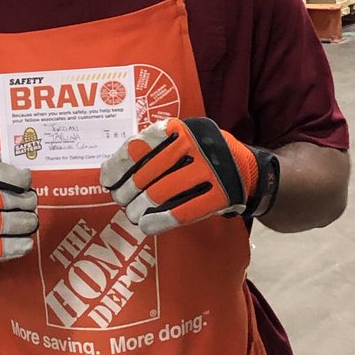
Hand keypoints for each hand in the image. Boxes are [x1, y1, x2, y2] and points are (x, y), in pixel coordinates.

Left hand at [100, 118, 278, 235]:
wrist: (248, 171)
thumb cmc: (200, 158)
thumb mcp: (179, 142)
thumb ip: (151, 151)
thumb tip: (109, 172)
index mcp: (180, 127)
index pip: (140, 145)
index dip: (119, 165)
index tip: (106, 180)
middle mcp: (196, 143)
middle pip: (149, 172)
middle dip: (128, 191)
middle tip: (121, 202)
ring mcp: (212, 169)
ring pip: (163, 192)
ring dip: (140, 208)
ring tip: (132, 215)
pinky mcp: (223, 194)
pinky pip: (184, 210)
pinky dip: (161, 220)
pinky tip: (147, 226)